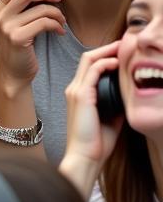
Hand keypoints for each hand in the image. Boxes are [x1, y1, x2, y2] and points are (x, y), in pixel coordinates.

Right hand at [0, 0, 64, 92]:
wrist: (13, 73)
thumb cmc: (19, 47)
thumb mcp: (14, 24)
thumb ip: (20, 7)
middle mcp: (1, 16)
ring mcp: (8, 27)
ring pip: (40, 9)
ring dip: (57, 13)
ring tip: (62, 21)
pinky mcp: (18, 38)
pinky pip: (44, 23)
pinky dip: (57, 25)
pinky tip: (60, 32)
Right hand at [61, 41, 122, 194]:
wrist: (85, 156)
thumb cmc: (96, 141)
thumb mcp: (110, 116)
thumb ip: (115, 102)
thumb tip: (128, 92)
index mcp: (79, 94)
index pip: (90, 66)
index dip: (106, 56)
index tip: (123, 53)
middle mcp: (74, 89)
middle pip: (88, 58)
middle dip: (107, 48)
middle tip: (125, 44)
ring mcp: (76, 91)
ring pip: (89, 60)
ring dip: (107, 51)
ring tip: (123, 48)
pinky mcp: (80, 96)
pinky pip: (92, 72)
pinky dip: (105, 63)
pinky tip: (117, 63)